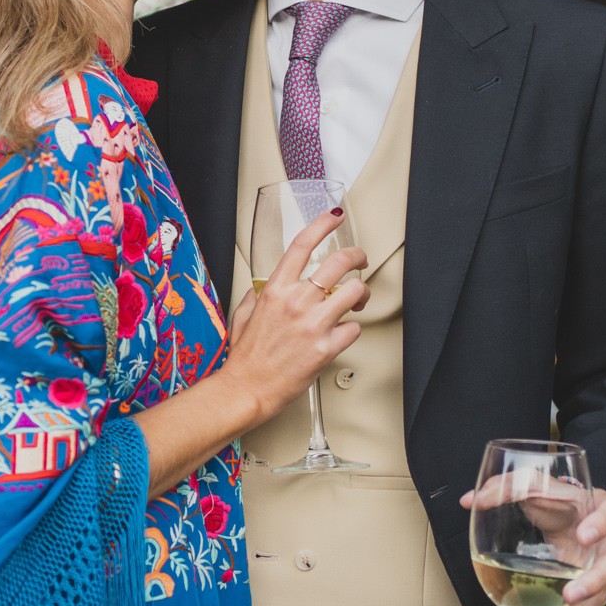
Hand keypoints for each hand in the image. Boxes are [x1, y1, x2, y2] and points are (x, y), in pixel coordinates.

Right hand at [223, 210, 367, 420]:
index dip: (323, 224)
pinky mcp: (326, 347)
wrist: (248, 388)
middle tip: (361, 260)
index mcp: (275, 289)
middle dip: (357, 256)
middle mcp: (296, 301)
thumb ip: (257, 295)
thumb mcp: (243, 314)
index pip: (302, 245)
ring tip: (358, 299)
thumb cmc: (246, 357)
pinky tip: (341, 333)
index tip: (334, 216)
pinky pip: (354, 328)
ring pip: (354, 292)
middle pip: (338, 262)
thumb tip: (265, 286)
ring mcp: (313, 324)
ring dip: (361, 293)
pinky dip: (352, 329)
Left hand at [454, 483, 605, 605]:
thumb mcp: (532, 486)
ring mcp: (604, 565)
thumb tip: (469, 500)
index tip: (582, 536)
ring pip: (602, 592)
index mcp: (600, 507)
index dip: (601, 524)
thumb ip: (505, 488)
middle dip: (596, 580)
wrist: (565, 519)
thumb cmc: (553, 499)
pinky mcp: (594, 586)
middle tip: (570, 593)